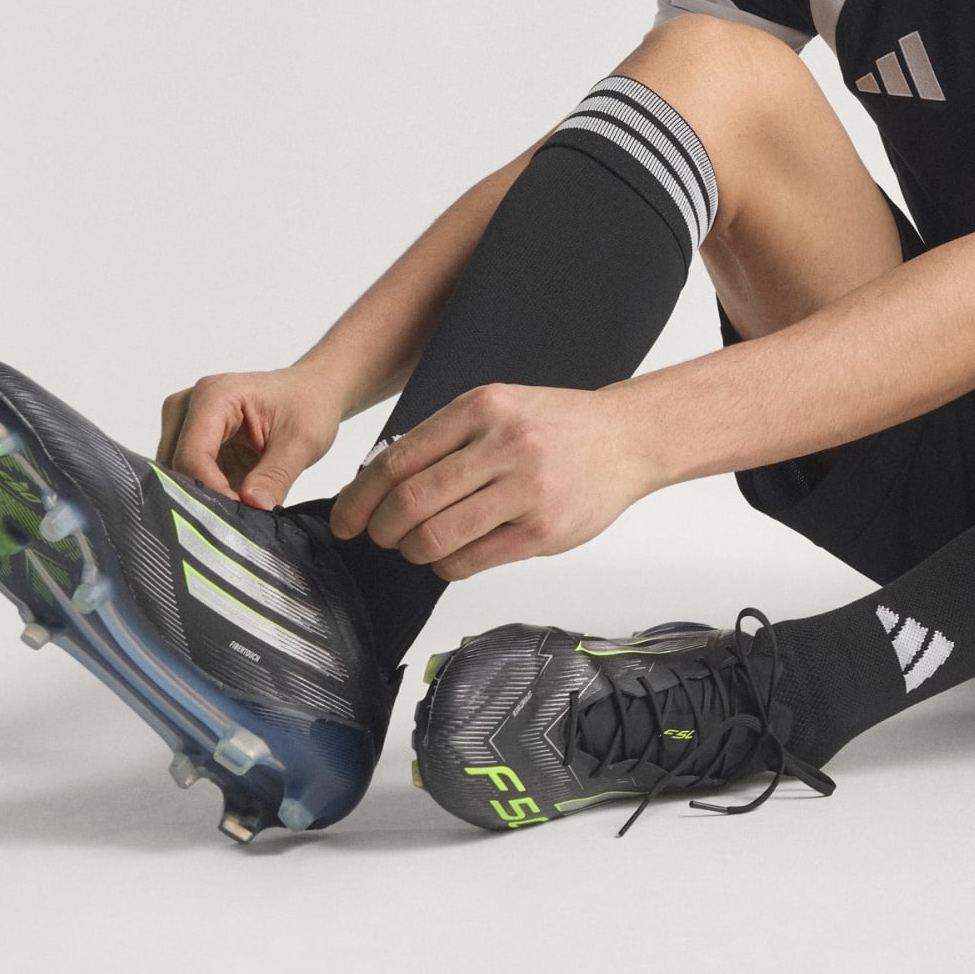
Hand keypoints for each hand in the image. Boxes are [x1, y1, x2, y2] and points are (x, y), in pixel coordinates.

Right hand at [159, 366, 346, 508]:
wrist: (313, 391)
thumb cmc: (309, 404)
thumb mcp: (302, 442)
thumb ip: (275, 475)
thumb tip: (252, 507)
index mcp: (214, 395)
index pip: (193, 456)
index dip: (212, 492)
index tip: (239, 517)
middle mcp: (187, 406)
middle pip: (178, 467)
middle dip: (205, 497)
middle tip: (239, 521)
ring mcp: (183, 423)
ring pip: (176, 476)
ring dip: (204, 498)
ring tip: (239, 512)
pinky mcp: (187, 441)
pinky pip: (185, 477)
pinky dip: (207, 494)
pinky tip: (233, 502)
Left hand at [327, 381, 655, 579]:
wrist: (628, 438)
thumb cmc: (557, 425)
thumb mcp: (500, 407)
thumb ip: (447, 438)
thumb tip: (377, 483)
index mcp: (484, 407)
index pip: (398, 459)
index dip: (359, 496)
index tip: (346, 517)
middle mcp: (504, 444)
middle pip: (410, 502)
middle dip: (380, 529)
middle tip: (377, 536)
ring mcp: (526, 489)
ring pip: (435, 537)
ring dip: (412, 551)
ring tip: (416, 547)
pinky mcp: (542, 530)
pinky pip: (470, 561)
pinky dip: (447, 566)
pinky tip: (453, 555)